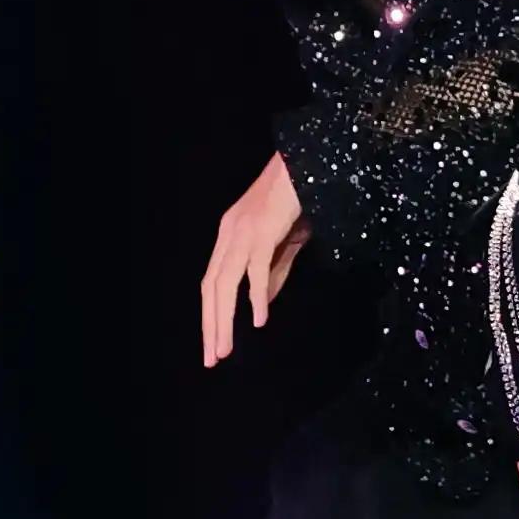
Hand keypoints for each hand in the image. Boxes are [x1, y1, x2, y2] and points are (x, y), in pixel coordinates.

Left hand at [200, 149, 309, 367]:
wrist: (308, 159)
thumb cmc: (299, 197)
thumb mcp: (284, 241)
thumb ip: (273, 271)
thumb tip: (263, 306)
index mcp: (230, 236)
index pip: (212, 283)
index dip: (210, 314)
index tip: (214, 344)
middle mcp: (229, 234)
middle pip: (211, 287)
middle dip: (210, 325)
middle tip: (213, 358)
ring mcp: (243, 231)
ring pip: (225, 283)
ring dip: (223, 319)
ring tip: (225, 349)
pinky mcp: (262, 229)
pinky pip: (255, 269)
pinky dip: (255, 296)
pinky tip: (258, 319)